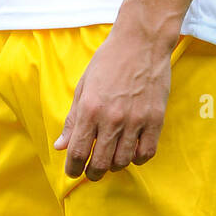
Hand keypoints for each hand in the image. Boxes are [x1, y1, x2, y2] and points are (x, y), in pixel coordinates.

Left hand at [53, 20, 174, 180]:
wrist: (141, 41)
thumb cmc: (109, 61)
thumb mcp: (84, 86)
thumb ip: (72, 119)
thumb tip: (60, 146)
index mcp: (90, 109)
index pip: (77, 151)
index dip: (72, 168)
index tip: (72, 172)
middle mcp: (112, 118)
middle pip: (100, 163)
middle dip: (92, 173)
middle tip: (91, 172)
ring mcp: (136, 120)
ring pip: (123, 161)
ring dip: (114, 166)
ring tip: (111, 159)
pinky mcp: (155, 119)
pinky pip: (146, 153)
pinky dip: (137, 158)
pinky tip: (132, 151)